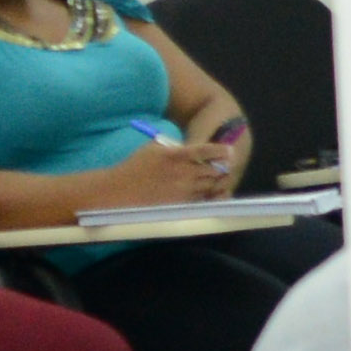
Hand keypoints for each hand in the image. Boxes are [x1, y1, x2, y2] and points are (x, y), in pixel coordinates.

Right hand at [87, 138, 229, 211]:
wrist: (121, 190)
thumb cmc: (136, 166)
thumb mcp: (154, 148)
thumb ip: (174, 147)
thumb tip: (190, 149)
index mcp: (177, 155)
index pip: (206, 151)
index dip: (221, 150)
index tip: (229, 150)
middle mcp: (183, 173)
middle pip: (213, 170)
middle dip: (222, 167)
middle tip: (225, 165)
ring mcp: (183, 190)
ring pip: (210, 186)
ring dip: (216, 182)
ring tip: (218, 178)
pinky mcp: (180, 204)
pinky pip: (201, 199)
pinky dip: (207, 195)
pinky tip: (208, 192)